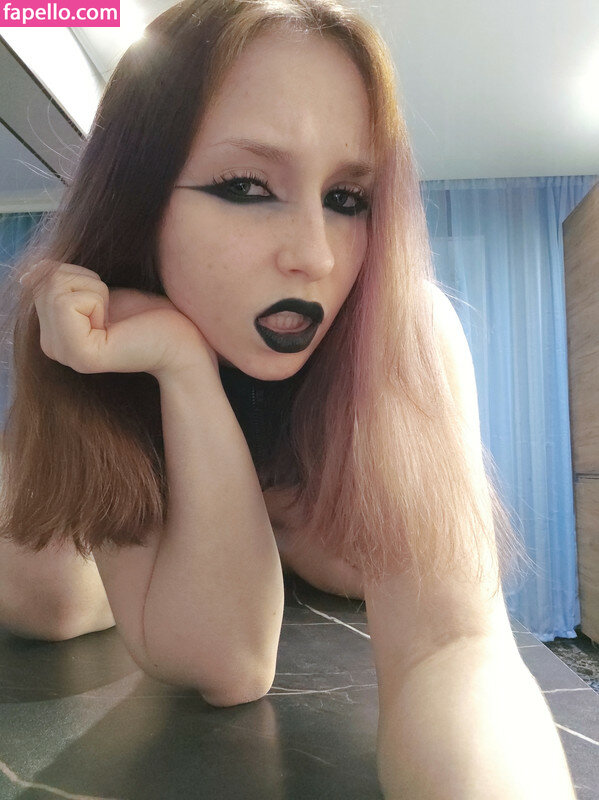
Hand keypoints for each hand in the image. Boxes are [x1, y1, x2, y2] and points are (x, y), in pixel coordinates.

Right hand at [21, 262, 218, 378]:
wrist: (181, 339)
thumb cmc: (147, 314)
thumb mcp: (95, 289)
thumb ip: (61, 281)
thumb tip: (31, 269)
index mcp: (53, 334)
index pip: (42, 278)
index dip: (80, 276)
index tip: (106, 301)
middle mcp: (53, 349)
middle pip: (46, 281)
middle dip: (86, 280)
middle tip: (112, 308)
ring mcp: (65, 355)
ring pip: (55, 289)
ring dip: (95, 290)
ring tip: (114, 317)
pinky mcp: (81, 356)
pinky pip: (67, 302)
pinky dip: (97, 299)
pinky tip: (114, 325)